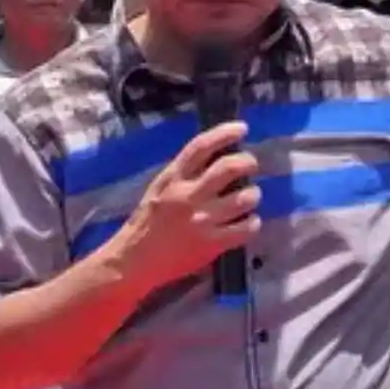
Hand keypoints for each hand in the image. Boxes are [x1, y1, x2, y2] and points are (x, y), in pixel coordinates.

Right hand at [115, 121, 260, 292]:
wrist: (135, 260)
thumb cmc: (148, 222)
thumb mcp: (160, 188)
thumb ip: (184, 174)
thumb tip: (216, 157)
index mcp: (174, 178)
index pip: (201, 146)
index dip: (224, 133)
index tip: (242, 128)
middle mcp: (189, 195)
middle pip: (228, 168)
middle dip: (247, 162)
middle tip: (252, 165)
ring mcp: (202, 220)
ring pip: (244, 198)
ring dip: (254, 194)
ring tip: (251, 197)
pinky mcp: (212, 244)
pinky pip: (246, 228)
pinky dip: (253, 222)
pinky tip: (248, 222)